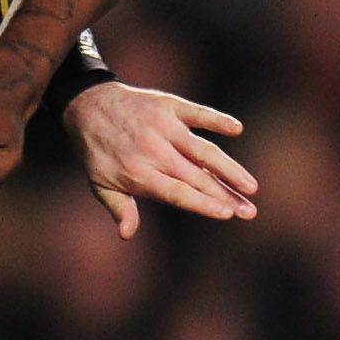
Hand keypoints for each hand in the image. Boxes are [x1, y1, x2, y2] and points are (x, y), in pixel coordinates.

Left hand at [60, 82, 257, 238]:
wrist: (88, 105)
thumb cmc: (97, 152)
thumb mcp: (101, 184)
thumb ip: (120, 208)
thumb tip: (127, 234)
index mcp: (140, 175)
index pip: (178, 193)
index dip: (204, 204)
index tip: (228, 214)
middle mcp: (155, 152)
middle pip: (198, 177)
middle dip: (227, 195)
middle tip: (250, 211)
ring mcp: (164, 128)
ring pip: (204, 150)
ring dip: (230, 168)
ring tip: (251, 186)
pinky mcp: (170, 106)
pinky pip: (198, 113)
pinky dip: (216, 119)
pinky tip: (236, 128)